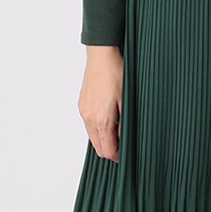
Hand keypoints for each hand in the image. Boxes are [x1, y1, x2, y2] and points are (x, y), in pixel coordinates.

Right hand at [79, 45, 123, 160]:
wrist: (102, 54)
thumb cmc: (116, 73)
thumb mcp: (128, 100)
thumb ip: (125, 124)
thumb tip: (126, 140)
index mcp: (101, 120)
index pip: (107, 151)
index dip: (118, 156)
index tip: (128, 154)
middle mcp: (89, 118)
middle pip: (98, 147)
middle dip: (111, 150)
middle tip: (125, 145)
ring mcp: (83, 111)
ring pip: (93, 136)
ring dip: (105, 138)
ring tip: (119, 130)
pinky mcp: (82, 105)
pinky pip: (89, 124)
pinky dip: (99, 128)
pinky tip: (110, 118)